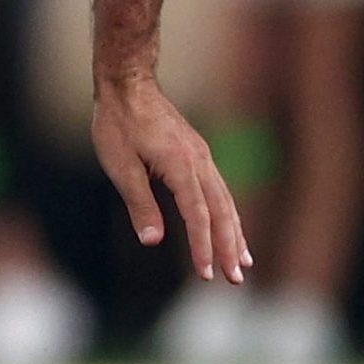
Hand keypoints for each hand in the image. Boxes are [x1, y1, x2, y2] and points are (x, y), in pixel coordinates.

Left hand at [91, 75, 250, 284]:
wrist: (129, 83)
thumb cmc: (118, 123)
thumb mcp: (120, 165)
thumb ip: (139, 203)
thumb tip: (152, 241)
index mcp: (181, 166)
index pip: (197, 215)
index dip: (203, 247)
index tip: (207, 274)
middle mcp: (199, 162)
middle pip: (221, 212)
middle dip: (229, 248)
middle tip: (236, 280)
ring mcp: (202, 157)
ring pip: (225, 201)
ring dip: (235, 234)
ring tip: (244, 263)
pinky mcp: (198, 154)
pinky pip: (219, 189)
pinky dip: (228, 213)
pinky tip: (229, 227)